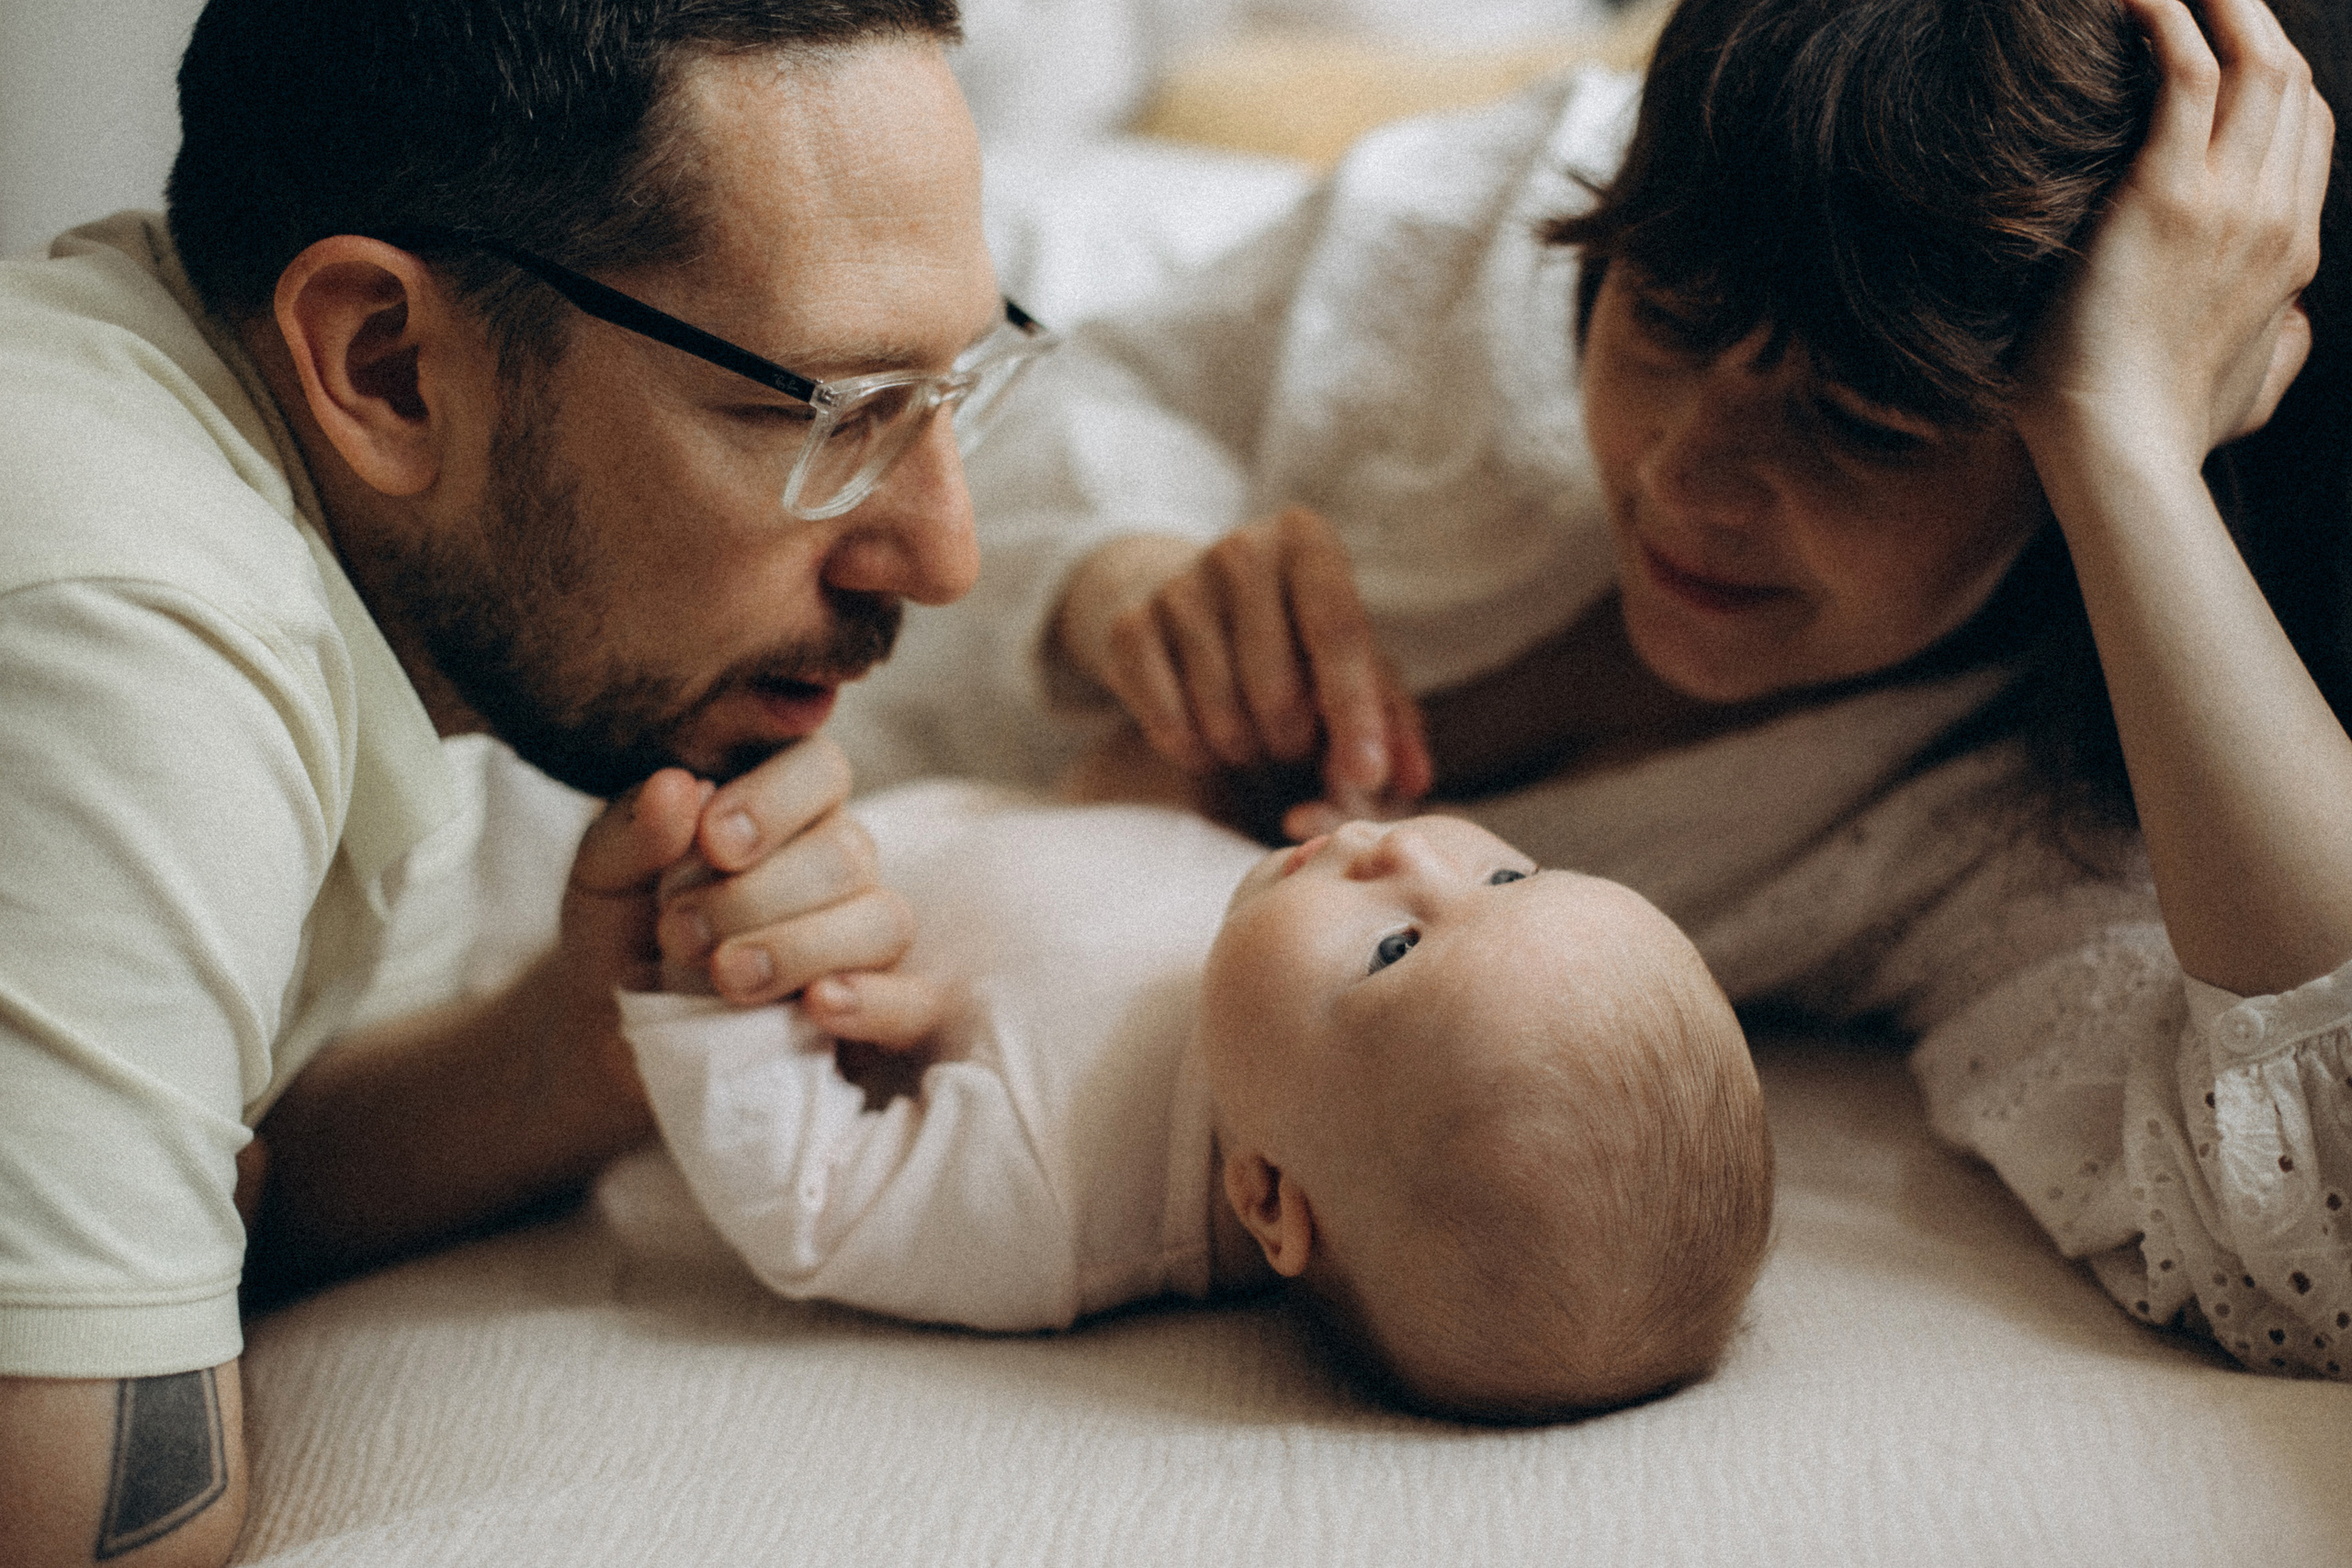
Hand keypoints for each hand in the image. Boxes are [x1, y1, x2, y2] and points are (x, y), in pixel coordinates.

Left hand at [643, 736, 943, 1049]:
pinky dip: (875, 1002)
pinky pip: (914, 1001)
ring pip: (881, 920)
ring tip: (724, 976)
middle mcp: (839, 861)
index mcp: (785, 806)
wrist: (620, 1033)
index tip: (712, 843)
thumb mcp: (601, 875)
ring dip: (798, 949)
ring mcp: (865, 935)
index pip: (819, 768)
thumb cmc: (625, 931)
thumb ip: (631, 829)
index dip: (775, 801)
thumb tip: (677, 788)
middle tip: (679, 933)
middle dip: (755, 897)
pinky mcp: (882, 1009)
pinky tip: (818, 1005)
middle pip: (846, 852)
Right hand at [1053, 507, 1432, 823]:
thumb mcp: (1349, 660)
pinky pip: (1172, 727)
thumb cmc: (1289, 633)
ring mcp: (1177, 587)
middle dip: (1294, 741)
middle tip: (1293, 742)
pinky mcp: (1129, 629)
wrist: (1181, 596)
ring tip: (1253, 733)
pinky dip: (1198, 753)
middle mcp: (1239, 550)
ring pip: (1224, 717)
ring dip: (1247, 751)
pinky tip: (1207, 734)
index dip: (1355, 713)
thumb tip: (1413, 780)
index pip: (1338, 633)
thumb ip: (1391, 718)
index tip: (1367, 777)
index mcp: (1306, 540)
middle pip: (1279, 690)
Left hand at [2018, 0, 2330, 466]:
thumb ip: (2278, 349)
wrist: (2119, 455)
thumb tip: (2292, 328)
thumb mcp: (2250, 391)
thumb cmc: (2162, 434)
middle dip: (2253, 21)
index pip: (2307, 132)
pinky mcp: (2166, 197)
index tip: (2234, 46)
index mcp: (2291, 253)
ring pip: (2256, 61)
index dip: (2275, 77)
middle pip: (2291, 83)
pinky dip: (2165, 18)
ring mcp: (2230, 201)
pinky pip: (2184, 72)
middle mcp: (2275, 215)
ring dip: (2218, 4)